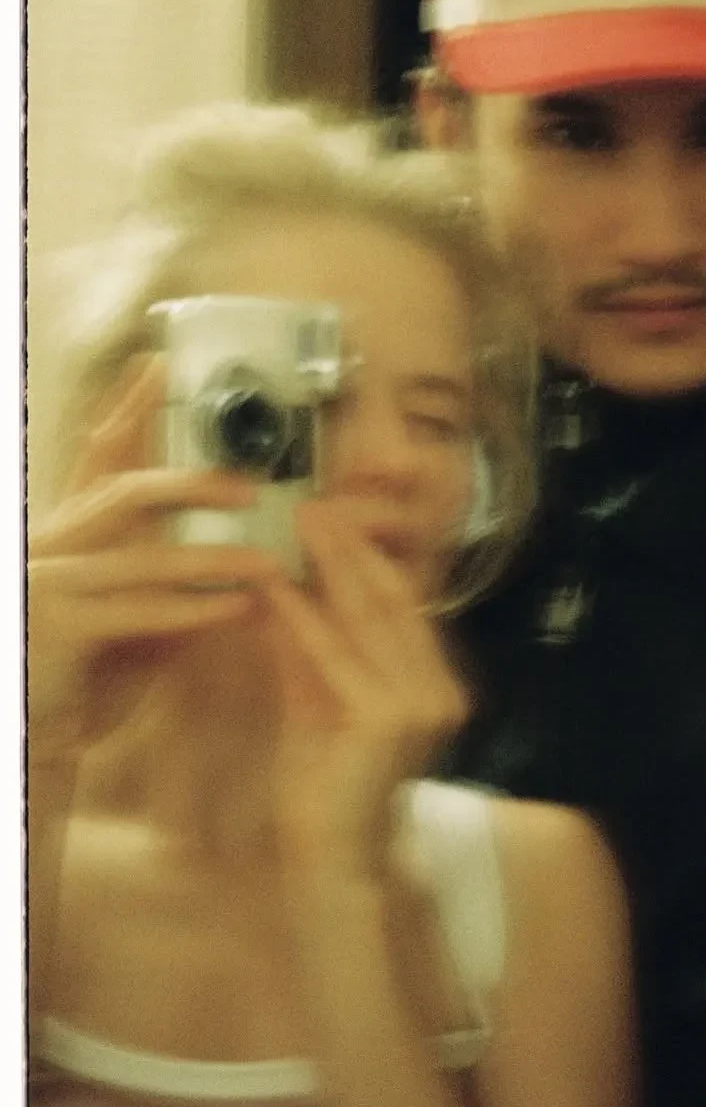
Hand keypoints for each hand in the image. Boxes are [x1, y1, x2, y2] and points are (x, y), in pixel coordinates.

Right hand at [28, 358, 284, 759]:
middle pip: (124, 491)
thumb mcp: (135, 620)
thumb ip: (173, 582)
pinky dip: (191, 609)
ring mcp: (49, 582)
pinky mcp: (56, 627)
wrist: (37, 742)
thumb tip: (241, 554)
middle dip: (191, 482)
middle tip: (252, 486)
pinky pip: (136, 610)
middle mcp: (53, 545)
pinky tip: (236, 609)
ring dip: (213, 559)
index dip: (129, 407)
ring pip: (142, 555)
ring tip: (268, 563)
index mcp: (70, 532)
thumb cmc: (87, 678)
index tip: (161, 364)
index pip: (99, 457)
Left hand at [259, 498, 470, 881]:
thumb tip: (286, 586)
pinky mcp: (387, 720)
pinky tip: (277, 585)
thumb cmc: (326, 791)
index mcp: (434, 684)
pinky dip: (305, 617)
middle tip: (314, 502)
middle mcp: (440, 690)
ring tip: (299, 523)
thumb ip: (311, 649)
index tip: (334, 514)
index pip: (404, 602)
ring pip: (370, 617)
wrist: (336, 867)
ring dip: (330, 565)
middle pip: (393, 598)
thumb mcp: (319, 702)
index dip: (368, 555)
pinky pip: (339, 654)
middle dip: (350, 546)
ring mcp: (421, 705)